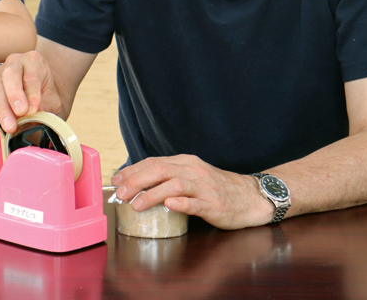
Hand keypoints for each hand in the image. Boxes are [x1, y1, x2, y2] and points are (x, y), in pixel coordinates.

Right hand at [0, 51, 62, 133]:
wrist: (38, 96)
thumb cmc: (45, 96)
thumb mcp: (52, 101)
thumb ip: (46, 107)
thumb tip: (34, 114)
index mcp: (34, 61)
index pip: (32, 76)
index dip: (33, 94)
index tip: (34, 110)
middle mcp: (16, 62)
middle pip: (11, 76)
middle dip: (15, 96)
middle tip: (21, 113)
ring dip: (2, 107)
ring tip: (9, 125)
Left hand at [110, 154, 275, 229]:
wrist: (250, 196)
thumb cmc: (215, 188)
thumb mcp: (191, 176)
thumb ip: (169, 177)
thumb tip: (137, 183)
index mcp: (185, 162)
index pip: (153, 162)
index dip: (132, 170)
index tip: (116, 179)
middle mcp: (193, 171)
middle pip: (160, 170)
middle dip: (136, 180)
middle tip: (120, 193)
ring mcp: (205, 187)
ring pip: (175, 185)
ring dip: (152, 193)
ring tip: (136, 204)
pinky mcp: (215, 204)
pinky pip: (196, 203)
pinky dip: (181, 203)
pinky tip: (169, 205)